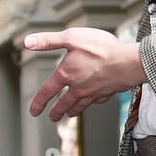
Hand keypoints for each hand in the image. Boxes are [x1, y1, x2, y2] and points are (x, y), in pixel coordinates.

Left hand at [24, 27, 145, 120]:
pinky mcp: (107, 93)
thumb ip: (49, 40)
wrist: (127, 62)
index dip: (38, 102)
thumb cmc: (100, 49)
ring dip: (72, 112)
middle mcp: (78, 87)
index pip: (47, 92)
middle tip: (52, 117)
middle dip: (56, 112)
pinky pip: (96, 101)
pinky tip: (93, 101)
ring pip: (79, 106)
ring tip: (69, 115)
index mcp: (66, 74)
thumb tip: (28, 42)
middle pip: (63, 104)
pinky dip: (92, 103)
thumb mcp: (71, 38)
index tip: (34, 111)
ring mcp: (93, 93)